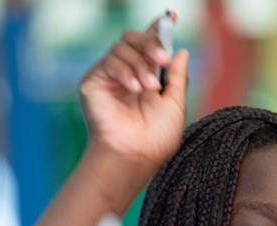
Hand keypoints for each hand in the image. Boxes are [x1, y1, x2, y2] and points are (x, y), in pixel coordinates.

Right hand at [79, 18, 188, 171]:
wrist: (135, 156)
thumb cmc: (156, 139)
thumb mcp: (175, 104)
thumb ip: (177, 77)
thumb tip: (181, 51)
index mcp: (148, 77)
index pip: (151, 46)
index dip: (159, 30)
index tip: (170, 18)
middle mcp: (128, 74)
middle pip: (135, 40)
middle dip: (151, 44)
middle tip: (163, 59)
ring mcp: (110, 77)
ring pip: (123, 48)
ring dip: (140, 64)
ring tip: (150, 88)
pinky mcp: (94, 82)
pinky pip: (109, 62)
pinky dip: (125, 71)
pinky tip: (135, 88)